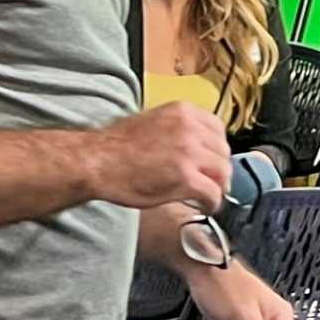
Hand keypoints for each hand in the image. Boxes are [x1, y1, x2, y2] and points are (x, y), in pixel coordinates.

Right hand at [84, 102, 233, 213]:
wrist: (97, 161)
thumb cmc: (115, 146)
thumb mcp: (152, 122)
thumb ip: (177, 129)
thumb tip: (194, 144)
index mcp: (183, 111)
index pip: (218, 129)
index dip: (217, 149)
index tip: (213, 161)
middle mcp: (190, 129)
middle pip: (223, 152)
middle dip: (219, 170)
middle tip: (213, 183)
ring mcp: (190, 153)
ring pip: (222, 173)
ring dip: (218, 187)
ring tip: (208, 197)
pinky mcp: (186, 178)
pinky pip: (212, 193)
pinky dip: (212, 203)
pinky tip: (204, 207)